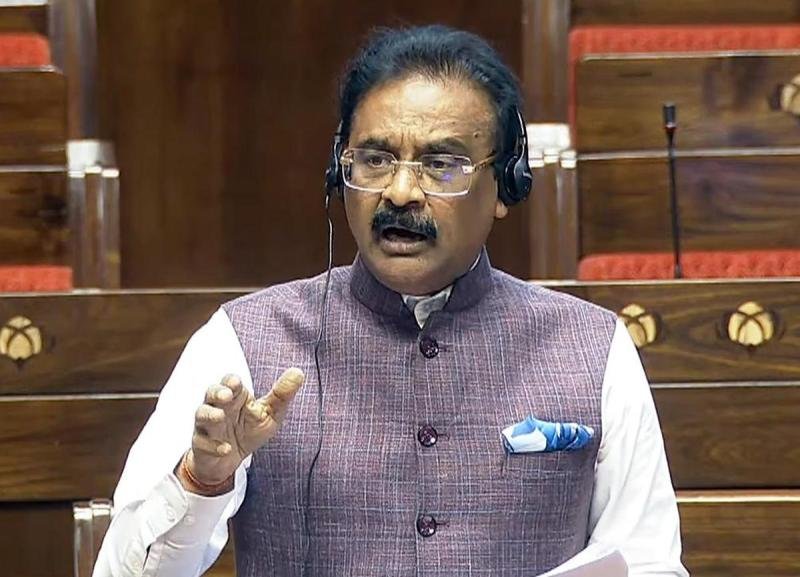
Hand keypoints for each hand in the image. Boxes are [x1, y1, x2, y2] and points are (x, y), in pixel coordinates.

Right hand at [184, 368, 304, 486]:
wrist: (230, 460)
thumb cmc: (248, 430)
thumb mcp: (269, 414)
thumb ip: (281, 395)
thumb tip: (298, 373)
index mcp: (236, 396)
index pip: (230, 382)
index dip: (231, 381)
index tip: (237, 383)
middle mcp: (219, 407)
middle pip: (211, 393)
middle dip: (217, 392)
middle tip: (226, 395)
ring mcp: (208, 426)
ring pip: (202, 415)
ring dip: (210, 415)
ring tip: (220, 417)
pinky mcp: (202, 445)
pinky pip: (203, 444)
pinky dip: (214, 446)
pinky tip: (226, 449)